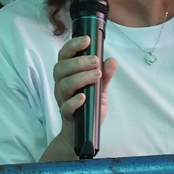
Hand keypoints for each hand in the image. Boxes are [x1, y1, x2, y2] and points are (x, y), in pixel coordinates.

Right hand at [47, 33, 114, 157]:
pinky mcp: (66, 115)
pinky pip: (65, 107)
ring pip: (63, 85)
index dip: (73, 45)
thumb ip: (106, 75)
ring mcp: (62, 99)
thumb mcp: (100, 89)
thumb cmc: (88, 106)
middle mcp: (61, 84)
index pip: (64, 55)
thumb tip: (112, 60)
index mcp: (67, 74)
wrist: (82, 133)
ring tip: (97, 76)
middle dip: (79, 62)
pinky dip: (74, 101)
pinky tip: (84, 97)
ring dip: (80, 77)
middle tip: (96, 61)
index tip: (87, 40)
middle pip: (61, 68)